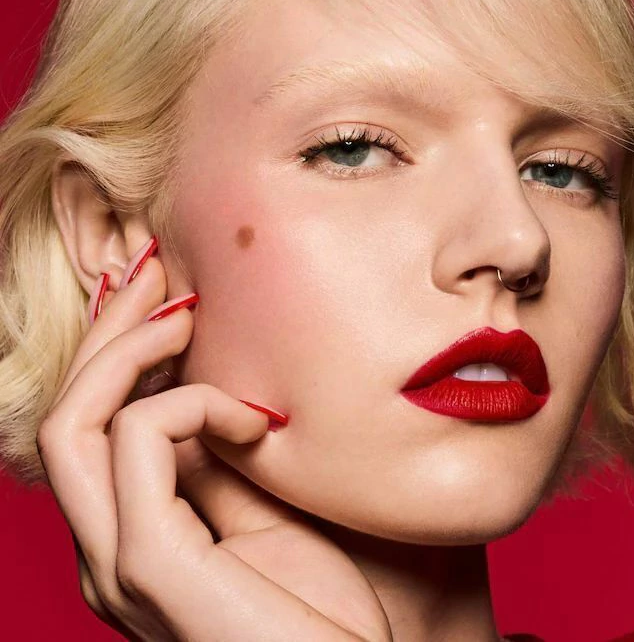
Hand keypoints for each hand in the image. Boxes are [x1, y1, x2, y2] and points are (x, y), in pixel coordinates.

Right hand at [36, 250, 391, 640]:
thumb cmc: (323, 607)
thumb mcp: (261, 512)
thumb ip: (217, 462)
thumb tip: (205, 393)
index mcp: (131, 536)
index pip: (90, 426)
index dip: (116, 351)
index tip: (162, 292)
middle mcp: (106, 549)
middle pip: (66, 413)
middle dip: (107, 332)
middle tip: (153, 270)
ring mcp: (118, 561)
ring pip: (74, 421)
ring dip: (132, 348)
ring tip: (189, 312)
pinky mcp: (151, 564)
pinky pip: (139, 442)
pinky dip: (192, 405)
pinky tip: (250, 414)